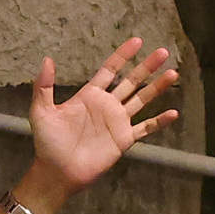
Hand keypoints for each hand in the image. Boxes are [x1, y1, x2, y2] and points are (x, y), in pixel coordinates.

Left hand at [24, 39, 179, 203]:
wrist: (57, 172)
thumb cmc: (48, 143)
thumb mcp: (41, 111)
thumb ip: (44, 86)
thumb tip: (47, 59)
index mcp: (90, 95)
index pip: (110, 70)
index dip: (123, 55)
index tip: (137, 41)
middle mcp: (107, 105)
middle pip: (132, 81)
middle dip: (147, 66)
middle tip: (163, 52)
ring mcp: (117, 122)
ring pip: (142, 100)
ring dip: (157, 87)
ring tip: (173, 73)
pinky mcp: (124, 139)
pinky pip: (145, 128)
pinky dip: (159, 122)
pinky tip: (173, 113)